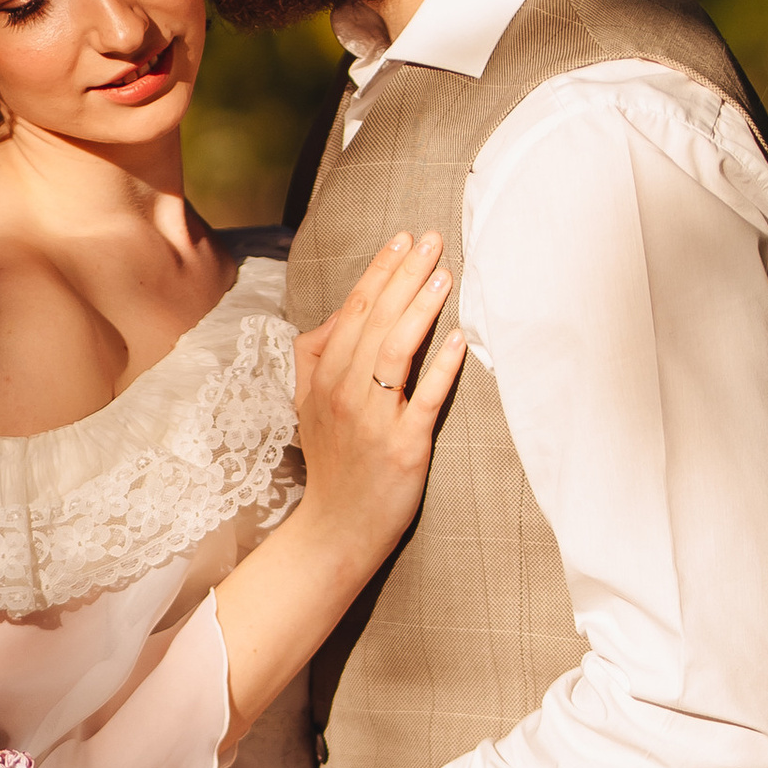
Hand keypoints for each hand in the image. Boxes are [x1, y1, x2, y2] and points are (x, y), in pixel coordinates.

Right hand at [290, 230, 462, 575]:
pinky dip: (442, 367)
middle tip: (431, 238)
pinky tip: (459, 339)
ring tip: (445, 274)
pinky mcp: (403, 447)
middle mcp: (344, 393)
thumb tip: (336, 316)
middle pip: (376, 321)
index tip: (401, 239)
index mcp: (323, 378)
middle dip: (404, 274)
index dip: (378, 272)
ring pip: (397, 351)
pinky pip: (424, 399)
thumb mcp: (308, 406)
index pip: (352, 312)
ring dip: (421, 308)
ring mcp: (373, 420)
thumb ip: (315, 358)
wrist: (336, 529)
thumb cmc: (332, 465)